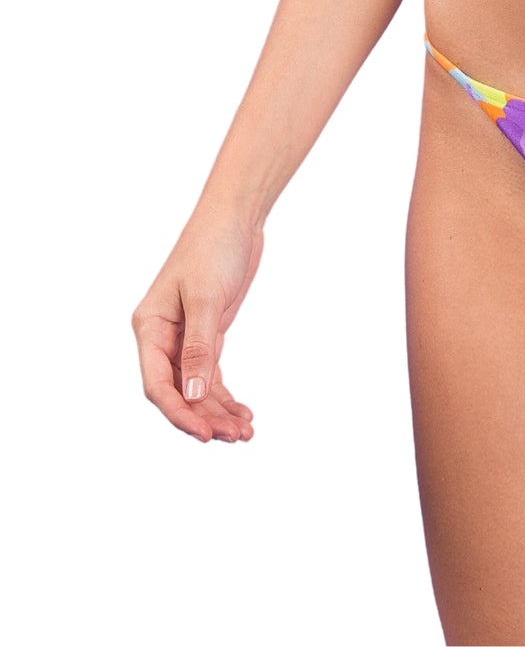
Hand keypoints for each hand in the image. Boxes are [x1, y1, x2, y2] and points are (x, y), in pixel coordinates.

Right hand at [132, 206, 263, 443]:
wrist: (235, 217)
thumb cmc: (213, 247)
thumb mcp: (206, 297)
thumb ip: (199, 348)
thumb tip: (191, 395)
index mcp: (149, 328)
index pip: (157, 384)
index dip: (178, 413)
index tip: (204, 434)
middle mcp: (162, 337)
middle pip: (178, 392)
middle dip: (204, 417)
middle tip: (234, 437)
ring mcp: (185, 337)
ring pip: (196, 388)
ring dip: (218, 411)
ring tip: (245, 433)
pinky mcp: (207, 334)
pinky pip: (211, 375)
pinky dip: (225, 395)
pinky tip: (243, 414)